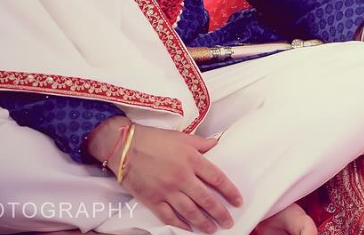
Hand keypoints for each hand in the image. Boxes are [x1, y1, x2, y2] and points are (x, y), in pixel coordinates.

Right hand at [88, 118, 241, 233]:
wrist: (124, 146)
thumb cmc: (154, 139)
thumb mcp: (182, 137)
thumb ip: (202, 143)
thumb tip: (219, 144)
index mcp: (192, 160)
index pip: (217, 178)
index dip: (230, 191)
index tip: (238, 201)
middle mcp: (182, 177)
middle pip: (206, 199)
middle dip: (220, 213)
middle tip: (229, 221)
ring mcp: (167, 191)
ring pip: (190, 212)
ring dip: (203, 223)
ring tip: (213, 229)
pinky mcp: (152, 200)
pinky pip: (169, 217)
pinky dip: (180, 225)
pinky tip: (188, 229)